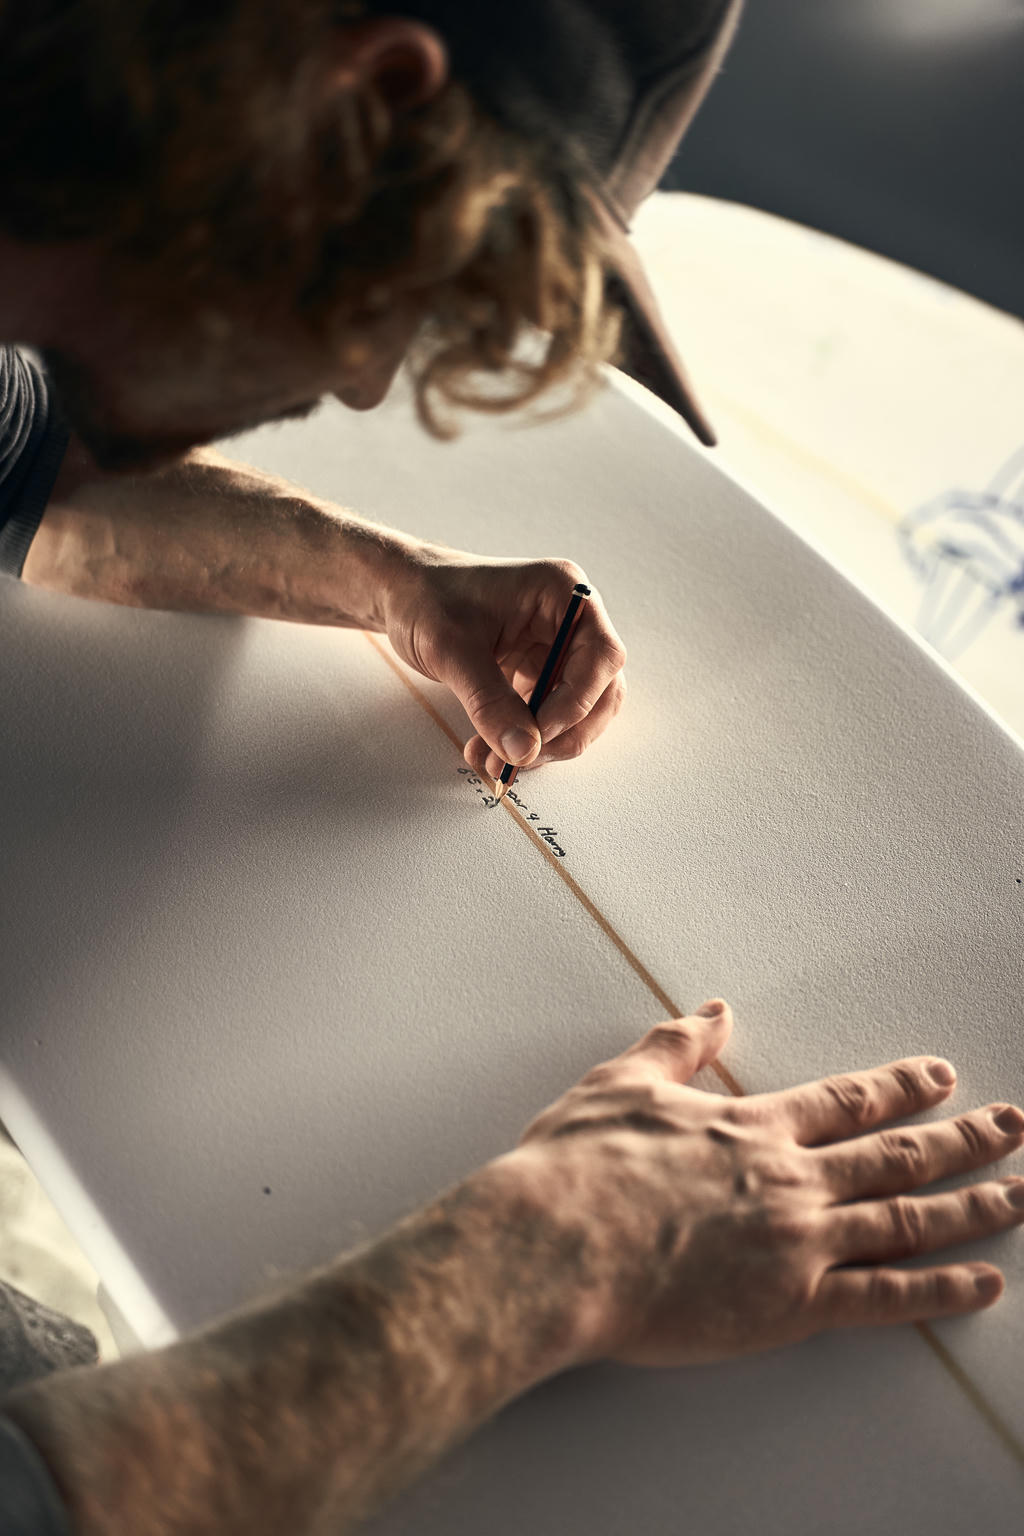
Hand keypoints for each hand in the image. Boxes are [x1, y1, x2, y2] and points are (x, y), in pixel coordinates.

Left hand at [383, 548, 625, 777]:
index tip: (540, 732)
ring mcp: (555, 647)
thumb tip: (523, 751)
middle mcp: (569, 620)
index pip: (601, 656)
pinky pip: (547, 716)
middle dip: (565, 733)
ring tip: (496, 761)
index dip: (578, 701)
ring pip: (577, 712)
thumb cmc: (425, 599)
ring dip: (543, 745)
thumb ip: (490, 701)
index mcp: (562, 592)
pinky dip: (524, 740)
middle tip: (523, 758)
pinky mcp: (537, 671)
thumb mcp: (452, 649)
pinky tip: (490, 751)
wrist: (400, 594)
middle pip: (600, 690)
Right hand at [510, 1000, 1023, 1368]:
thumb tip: (711, 1013)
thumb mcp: (623, 1083)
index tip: (939, 1077)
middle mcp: (789, 1177)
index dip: (899, 1087)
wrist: (558, 1245)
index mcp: (751, 1126)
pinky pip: (885, 1298)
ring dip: (974, 1204)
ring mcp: (798, 1241)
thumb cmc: (579, 1168)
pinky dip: (940, 1290)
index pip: (846, 1100)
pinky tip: (983, 1282)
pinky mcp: (790, 1305)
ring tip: (1021, 1193)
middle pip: (897, 1154)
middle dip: (963, 1138)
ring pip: (908, 1219)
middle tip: (1013, 1125)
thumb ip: (676, 1046)